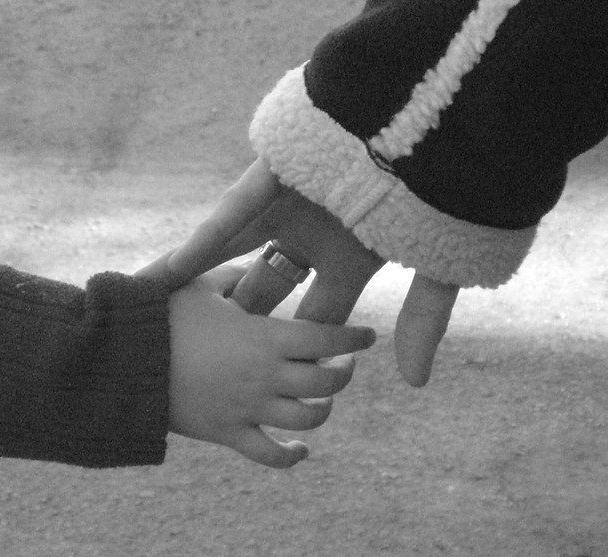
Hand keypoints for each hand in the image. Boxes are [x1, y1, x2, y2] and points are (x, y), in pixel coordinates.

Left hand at [140, 158, 458, 385]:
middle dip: (241, 322)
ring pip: (236, 252)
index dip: (297, 352)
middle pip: (269, 289)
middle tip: (207, 360)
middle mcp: (315, 236)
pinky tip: (167, 273)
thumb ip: (424, 320)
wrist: (432, 122)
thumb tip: (416, 381)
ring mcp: (289, 206)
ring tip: (167, 315)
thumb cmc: (440, 194)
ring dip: (202, 282)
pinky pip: (227, 217)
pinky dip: (199, 245)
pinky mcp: (272, 176)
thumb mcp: (434, 265)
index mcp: (350, 259)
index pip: (317, 318)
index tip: (270, 383)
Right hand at [168, 265, 376, 467]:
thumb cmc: (160, 315)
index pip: (327, 339)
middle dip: (343, 373)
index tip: (368, 335)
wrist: (121, 361)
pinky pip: (270, 455)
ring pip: (308, 419)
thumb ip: (234, 273)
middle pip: (328, 383)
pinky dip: (291, 456)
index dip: (354, 338)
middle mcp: (265, 376)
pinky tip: (301, 450)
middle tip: (343, 364)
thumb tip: (256, 267)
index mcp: (264, 337)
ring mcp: (249, 408)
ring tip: (321, 399)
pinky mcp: (228, 433)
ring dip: (323, 409)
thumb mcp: (199, 284)